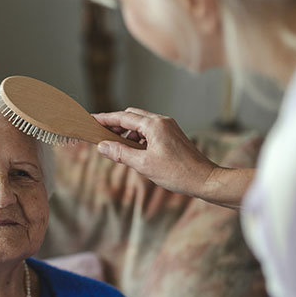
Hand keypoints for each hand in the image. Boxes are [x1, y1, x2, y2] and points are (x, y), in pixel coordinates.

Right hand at [92, 108, 219, 198]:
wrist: (204, 179)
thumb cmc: (177, 173)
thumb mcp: (144, 165)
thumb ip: (121, 153)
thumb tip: (103, 146)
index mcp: (154, 125)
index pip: (123, 117)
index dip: (105, 119)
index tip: (91, 119)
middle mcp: (162, 121)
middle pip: (132, 116)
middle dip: (116, 125)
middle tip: (101, 136)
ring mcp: (169, 127)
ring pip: (141, 124)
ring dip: (127, 133)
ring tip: (118, 148)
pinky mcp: (173, 135)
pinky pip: (150, 131)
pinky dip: (139, 138)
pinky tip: (135, 151)